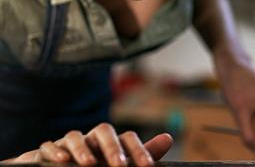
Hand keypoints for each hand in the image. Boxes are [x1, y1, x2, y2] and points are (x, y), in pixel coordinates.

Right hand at [7, 123, 172, 165]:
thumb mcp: (119, 164)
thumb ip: (142, 154)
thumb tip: (168, 137)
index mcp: (110, 143)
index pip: (127, 138)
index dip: (139, 150)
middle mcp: (90, 139)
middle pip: (103, 130)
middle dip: (112, 147)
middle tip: (120, 166)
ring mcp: (67, 144)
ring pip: (74, 136)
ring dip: (82, 149)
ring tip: (90, 165)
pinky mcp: (45, 152)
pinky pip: (48, 145)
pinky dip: (54, 151)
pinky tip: (62, 161)